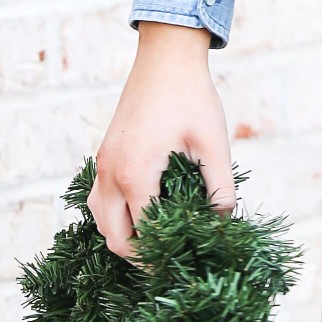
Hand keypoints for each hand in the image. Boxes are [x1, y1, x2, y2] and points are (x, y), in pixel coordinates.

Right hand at [89, 23, 237, 257]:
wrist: (164, 56)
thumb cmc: (191, 97)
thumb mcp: (213, 144)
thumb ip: (219, 187)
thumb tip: (223, 221)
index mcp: (136, 176)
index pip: (143, 235)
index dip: (163, 256)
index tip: (185, 265)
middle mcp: (111, 174)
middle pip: (114, 236)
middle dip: (140, 256)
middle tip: (170, 262)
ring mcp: (103, 163)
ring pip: (100, 218)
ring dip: (123, 235)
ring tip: (155, 241)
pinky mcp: (104, 154)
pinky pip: (99, 197)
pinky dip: (114, 215)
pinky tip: (141, 212)